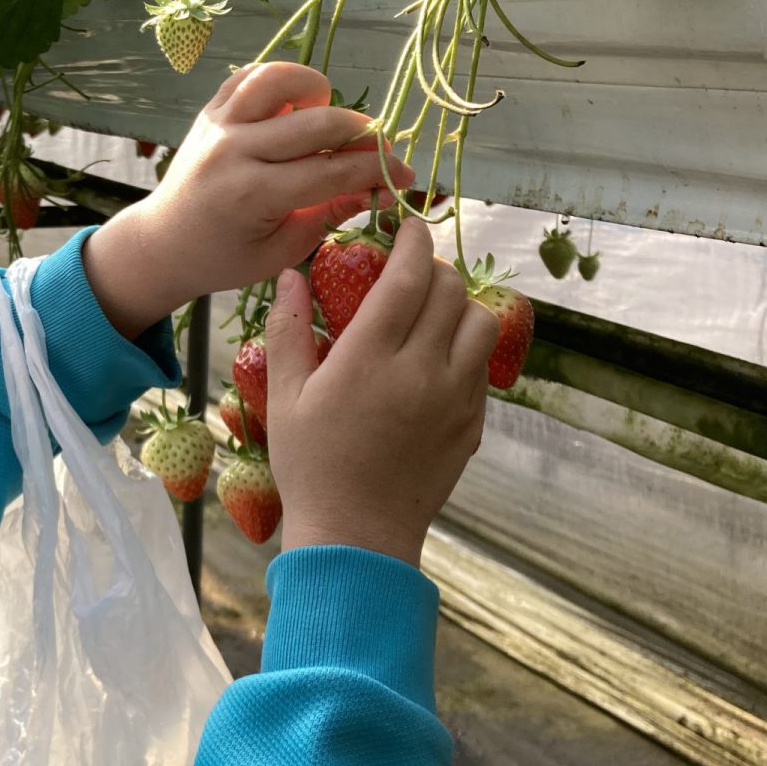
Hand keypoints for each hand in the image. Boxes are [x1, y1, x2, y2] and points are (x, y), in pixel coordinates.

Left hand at [81, 62, 413, 335]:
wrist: (164, 242)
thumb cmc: (225, 256)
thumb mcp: (282, 251)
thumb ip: (330, 214)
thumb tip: (381, 188)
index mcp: (253, 194)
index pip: (332, 171)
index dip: (377, 170)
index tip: (405, 175)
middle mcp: (235, 151)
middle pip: (318, 123)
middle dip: (362, 134)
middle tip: (377, 151)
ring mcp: (219, 124)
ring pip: (280, 79)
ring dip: (317, 91)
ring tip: (325, 119)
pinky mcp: (210, 110)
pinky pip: (250, 74)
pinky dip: (280, 81)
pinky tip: (295, 107)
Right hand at [262, 217, 495, 566]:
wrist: (357, 537)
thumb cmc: (310, 467)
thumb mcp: (285, 398)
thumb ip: (288, 331)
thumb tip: (291, 275)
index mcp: (369, 360)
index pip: (409, 277)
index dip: (414, 242)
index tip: (408, 228)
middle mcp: (421, 372)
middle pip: (450, 291)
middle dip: (434, 270)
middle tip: (412, 273)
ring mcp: (454, 399)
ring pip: (480, 324)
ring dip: (459, 306)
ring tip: (432, 313)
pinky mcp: (472, 424)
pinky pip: (481, 367)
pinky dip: (464, 348)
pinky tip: (435, 361)